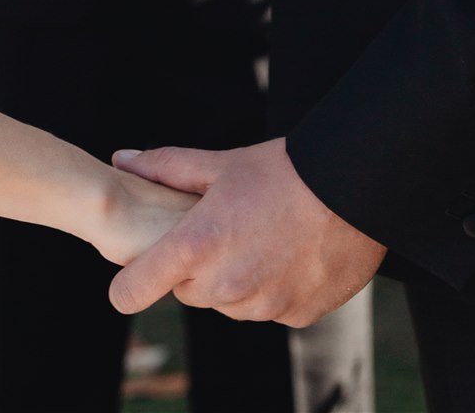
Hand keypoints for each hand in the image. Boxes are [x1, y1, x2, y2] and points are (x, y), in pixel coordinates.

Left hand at [108, 138, 385, 327]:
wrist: (353, 188)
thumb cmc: (282, 171)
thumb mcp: (220, 164)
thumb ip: (165, 167)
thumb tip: (121, 159)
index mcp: (197, 246)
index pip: (133, 290)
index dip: (128, 283)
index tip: (134, 273)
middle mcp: (225, 286)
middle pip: (187, 292)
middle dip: (194, 268)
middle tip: (221, 230)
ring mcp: (262, 306)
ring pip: (228, 304)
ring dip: (233, 282)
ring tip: (258, 238)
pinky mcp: (295, 316)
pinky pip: (267, 311)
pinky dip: (271, 290)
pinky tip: (289, 255)